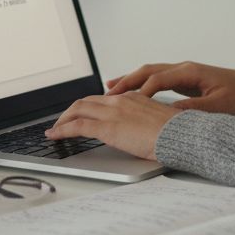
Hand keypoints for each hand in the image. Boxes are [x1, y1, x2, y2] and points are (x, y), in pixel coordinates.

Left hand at [46, 92, 180, 159]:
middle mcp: (119, 100)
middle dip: (71, 112)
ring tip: (55, 130)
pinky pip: (76, 126)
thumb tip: (142, 131)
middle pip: (86, 101)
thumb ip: (145, 120)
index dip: (89, 106)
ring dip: (63, 120)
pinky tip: (54, 136)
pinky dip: (62, 130)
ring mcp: (112, 112)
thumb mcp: (159, 121)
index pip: (103, 98)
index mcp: (132, 97)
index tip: (82, 113)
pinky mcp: (107, 127)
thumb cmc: (176, 133)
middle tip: (63, 121)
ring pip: (77, 110)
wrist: (181, 135)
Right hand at [107, 62, 234, 115]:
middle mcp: (183, 67)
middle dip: (127, 81)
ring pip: (149, 72)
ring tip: (109, 90)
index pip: (158, 79)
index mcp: (190, 72)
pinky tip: (129, 91)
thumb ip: (194, 109)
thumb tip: (170, 114)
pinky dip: (140, 83)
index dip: (142, 91)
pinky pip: (156, 78)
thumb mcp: (218, 106)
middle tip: (107, 94)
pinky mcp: (183, 78)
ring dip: (130, 80)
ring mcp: (182, 71)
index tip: (127, 103)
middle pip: (148, 71)